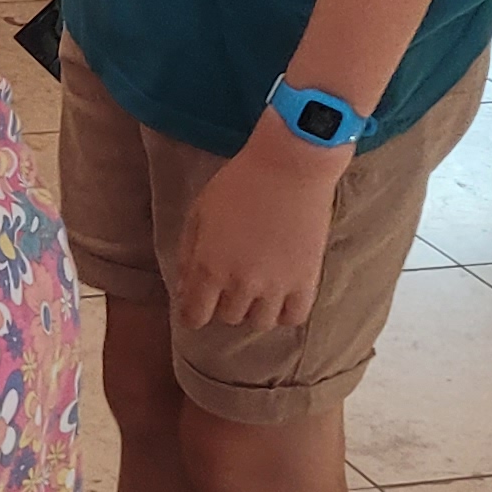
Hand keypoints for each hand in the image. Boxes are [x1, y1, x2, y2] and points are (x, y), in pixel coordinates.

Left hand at [175, 120, 345, 332]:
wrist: (288, 169)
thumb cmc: (238, 184)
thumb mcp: (198, 213)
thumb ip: (189, 253)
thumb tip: (185, 285)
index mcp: (209, 266)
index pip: (195, 314)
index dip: (192, 314)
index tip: (195, 310)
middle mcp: (240, 284)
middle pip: (228, 318)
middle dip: (222, 305)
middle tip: (226, 287)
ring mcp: (276, 286)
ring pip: (259, 322)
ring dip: (252, 310)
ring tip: (253, 290)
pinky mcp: (307, 282)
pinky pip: (293, 318)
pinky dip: (283, 313)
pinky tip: (278, 297)